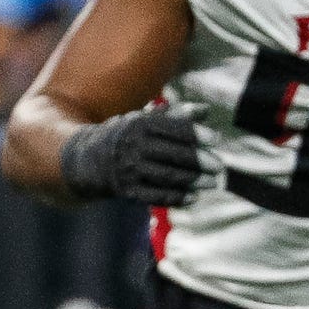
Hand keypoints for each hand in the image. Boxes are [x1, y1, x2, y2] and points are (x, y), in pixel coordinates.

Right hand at [59, 107, 216, 205]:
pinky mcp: (127, 191)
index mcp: (139, 124)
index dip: (196, 134)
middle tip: (220, 166)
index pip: (172, 129)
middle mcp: (133, 146)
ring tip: (214, 183)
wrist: (88, 159)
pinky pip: (156, 196)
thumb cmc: (127, 135)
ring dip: (193, 181)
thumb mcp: (146, 119)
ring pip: (167, 177)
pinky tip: (194, 197)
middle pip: (173, 155)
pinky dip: (177, 198)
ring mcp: (129, 170)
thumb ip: (177, 115)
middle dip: (199, 161)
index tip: (217, 139)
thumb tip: (206, 110)